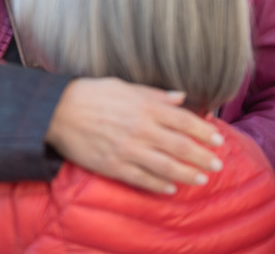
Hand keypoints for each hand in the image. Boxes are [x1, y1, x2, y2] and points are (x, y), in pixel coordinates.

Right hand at [44, 77, 223, 193]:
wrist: (57, 110)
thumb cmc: (90, 93)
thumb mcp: (123, 86)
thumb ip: (154, 94)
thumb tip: (180, 97)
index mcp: (144, 106)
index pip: (183, 121)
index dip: (203, 131)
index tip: (218, 139)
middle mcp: (140, 128)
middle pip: (180, 146)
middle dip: (202, 156)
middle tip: (218, 163)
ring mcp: (127, 149)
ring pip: (166, 166)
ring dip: (187, 174)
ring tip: (201, 178)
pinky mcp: (113, 165)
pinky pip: (142, 179)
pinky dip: (159, 185)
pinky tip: (171, 188)